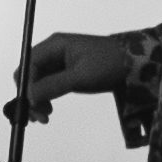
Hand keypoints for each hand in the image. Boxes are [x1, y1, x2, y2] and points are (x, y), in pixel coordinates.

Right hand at [6, 32, 130, 123]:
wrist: (134, 63)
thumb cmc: (109, 64)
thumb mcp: (80, 77)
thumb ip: (53, 86)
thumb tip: (29, 97)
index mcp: (55, 44)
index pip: (28, 64)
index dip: (27, 86)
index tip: (32, 105)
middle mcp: (54, 50)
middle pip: (30, 73)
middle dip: (30, 95)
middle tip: (38, 117)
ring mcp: (60, 60)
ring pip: (38, 81)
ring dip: (37, 98)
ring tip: (45, 117)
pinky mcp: (67, 71)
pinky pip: (49, 84)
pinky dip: (46, 97)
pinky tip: (49, 110)